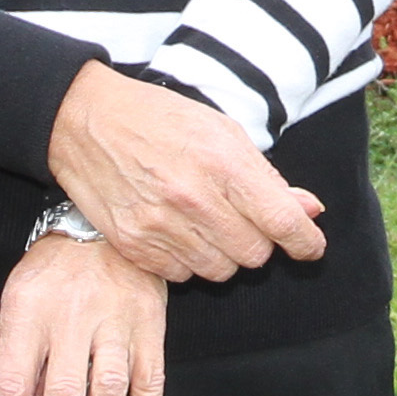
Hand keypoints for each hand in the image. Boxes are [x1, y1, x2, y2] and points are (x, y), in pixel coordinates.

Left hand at [0, 231, 168, 395]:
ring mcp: (114, 321)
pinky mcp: (150, 323)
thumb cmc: (52, 276)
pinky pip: (151, 375)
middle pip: (62, 394)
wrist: (100, 225)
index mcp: (27, 314)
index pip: (14, 386)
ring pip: (107, 389)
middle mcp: (70, 318)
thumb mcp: (20, 311)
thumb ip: (24, 371)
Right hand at [46, 65, 328, 284]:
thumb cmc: (159, 120)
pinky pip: (183, 275)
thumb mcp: (222, 132)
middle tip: (241, 219)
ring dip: (223, 253)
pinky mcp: (134, 246)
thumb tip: (309, 210)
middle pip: (255, 254)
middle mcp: (194, 199)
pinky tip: (176, 230)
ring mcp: (161, 226)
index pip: (282, 221)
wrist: (85, 121)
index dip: (305, 241)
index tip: (310, 247)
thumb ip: (267, 177)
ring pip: (221, 271)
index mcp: (223, 163)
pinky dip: (188, 260)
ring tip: (205, 221)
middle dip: (258, 242)